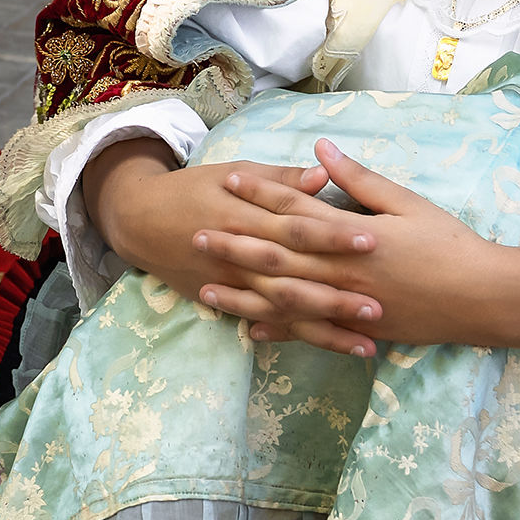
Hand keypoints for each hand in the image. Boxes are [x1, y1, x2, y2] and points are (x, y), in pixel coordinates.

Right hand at [79, 138, 375, 325]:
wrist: (139, 218)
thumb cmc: (195, 189)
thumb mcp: (235, 172)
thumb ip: (281, 179)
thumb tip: (323, 175)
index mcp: (247, 214)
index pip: (297, 226)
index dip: (333, 235)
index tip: (373, 240)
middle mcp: (240, 253)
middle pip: (294, 276)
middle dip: (336, 293)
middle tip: (379, 306)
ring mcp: (231, 282)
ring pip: (282, 308)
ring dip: (324, 326)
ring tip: (365, 342)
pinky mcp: (224, 300)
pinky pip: (264, 322)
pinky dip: (293, 336)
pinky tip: (325, 347)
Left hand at [195, 139, 519, 363]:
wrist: (484, 297)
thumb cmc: (448, 243)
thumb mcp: (406, 202)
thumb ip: (359, 179)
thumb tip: (321, 149)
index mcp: (351, 233)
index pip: (296, 207)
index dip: (260, 192)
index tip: (227, 179)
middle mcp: (341, 270)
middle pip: (277, 254)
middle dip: (234, 243)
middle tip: (194, 235)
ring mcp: (346, 303)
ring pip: (283, 298)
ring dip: (243, 291)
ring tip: (206, 286)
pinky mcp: (356, 328)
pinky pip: (309, 331)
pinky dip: (279, 331)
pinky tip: (250, 331)